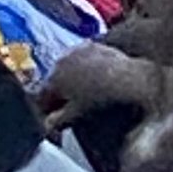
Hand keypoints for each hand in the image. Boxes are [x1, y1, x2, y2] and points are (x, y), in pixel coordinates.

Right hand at [40, 41, 165, 136]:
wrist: (130, 79)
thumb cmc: (102, 99)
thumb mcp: (77, 114)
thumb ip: (57, 121)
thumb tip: (46, 125)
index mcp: (54, 78)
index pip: (42, 97)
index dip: (47, 110)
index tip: (54, 119)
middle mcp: (62, 60)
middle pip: (54, 81)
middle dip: (59, 94)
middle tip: (70, 108)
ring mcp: (77, 50)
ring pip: (67, 69)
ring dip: (71, 81)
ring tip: (84, 94)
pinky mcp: (92, 46)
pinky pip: (82, 60)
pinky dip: (84, 69)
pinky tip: (95, 80)